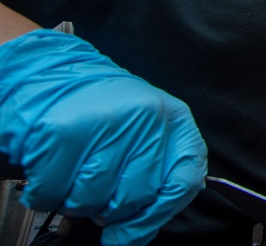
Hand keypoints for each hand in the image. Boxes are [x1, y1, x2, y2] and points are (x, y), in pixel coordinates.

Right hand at [0, 29, 207, 245]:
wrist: (51, 73)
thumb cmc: (98, 108)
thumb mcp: (144, 131)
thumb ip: (155, 174)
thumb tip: (136, 233)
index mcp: (173, 119)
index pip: (184, 181)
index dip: (157, 216)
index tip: (132, 233)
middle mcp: (145, 117)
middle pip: (134, 198)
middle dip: (108, 208)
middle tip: (94, 187)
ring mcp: (106, 123)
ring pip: (92, 201)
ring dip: (74, 199)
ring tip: (72, 171)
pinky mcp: (63, 131)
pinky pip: (53, 193)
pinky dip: (44, 193)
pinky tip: (50, 170)